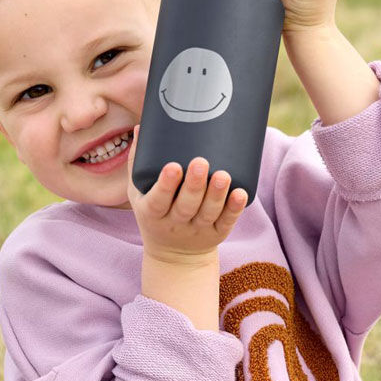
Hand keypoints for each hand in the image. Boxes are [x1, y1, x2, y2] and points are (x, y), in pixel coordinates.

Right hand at [127, 141, 246, 263]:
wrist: (174, 254)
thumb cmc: (156, 213)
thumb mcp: (139, 193)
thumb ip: (139, 162)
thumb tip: (143, 126)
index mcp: (152, 213)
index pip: (157, 200)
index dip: (165, 185)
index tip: (173, 166)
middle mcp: (175, 223)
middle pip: (185, 206)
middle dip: (194, 185)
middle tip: (201, 162)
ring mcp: (198, 230)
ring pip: (208, 212)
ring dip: (217, 194)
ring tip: (223, 175)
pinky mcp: (218, 233)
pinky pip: (227, 221)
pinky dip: (235, 209)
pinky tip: (241, 193)